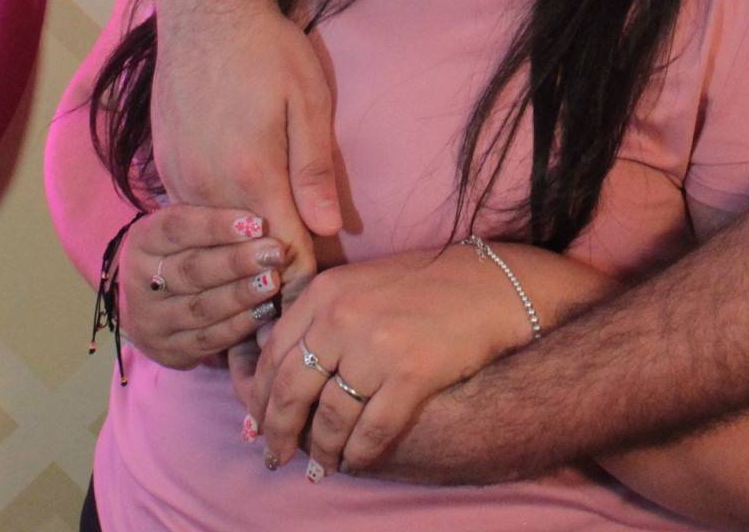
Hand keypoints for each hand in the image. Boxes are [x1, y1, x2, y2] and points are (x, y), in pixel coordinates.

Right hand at [116, 205, 286, 371]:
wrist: (153, 305)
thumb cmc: (185, 253)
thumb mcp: (189, 230)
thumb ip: (218, 219)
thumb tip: (263, 210)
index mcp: (142, 241)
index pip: (176, 228)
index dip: (217, 226)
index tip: (257, 222)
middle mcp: (139, 282)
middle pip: (191, 270)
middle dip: (237, 261)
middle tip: (274, 252)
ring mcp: (151, 320)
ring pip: (201, 307)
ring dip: (242, 295)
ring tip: (273, 281)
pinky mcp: (169, 351)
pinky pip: (209, 339)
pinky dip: (240, 325)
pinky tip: (266, 311)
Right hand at [148, 0, 343, 293]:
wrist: (205, 9)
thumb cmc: (266, 49)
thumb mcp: (308, 101)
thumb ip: (315, 170)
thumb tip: (328, 229)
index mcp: (251, 174)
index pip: (283, 254)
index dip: (306, 279)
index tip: (322, 294)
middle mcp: (207, 186)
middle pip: (244, 259)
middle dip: (273, 276)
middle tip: (300, 284)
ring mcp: (179, 179)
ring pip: (213, 243)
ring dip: (240, 254)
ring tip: (268, 264)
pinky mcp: (163, 168)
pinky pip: (192, 216)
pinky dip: (216, 228)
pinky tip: (236, 222)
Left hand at [246, 246, 534, 478]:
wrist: (490, 284)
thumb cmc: (424, 286)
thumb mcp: (359, 284)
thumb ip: (319, 317)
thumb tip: (277, 365)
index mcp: (324, 292)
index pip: (275, 354)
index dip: (261, 396)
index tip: (258, 421)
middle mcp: (342, 317)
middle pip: (292, 390)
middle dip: (279, 431)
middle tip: (275, 455)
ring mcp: (376, 346)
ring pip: (331, 417)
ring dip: (321, 450)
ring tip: (319, 465)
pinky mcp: (411, 374)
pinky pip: (371, 430)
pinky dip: (358, 454)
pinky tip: (354, 462)